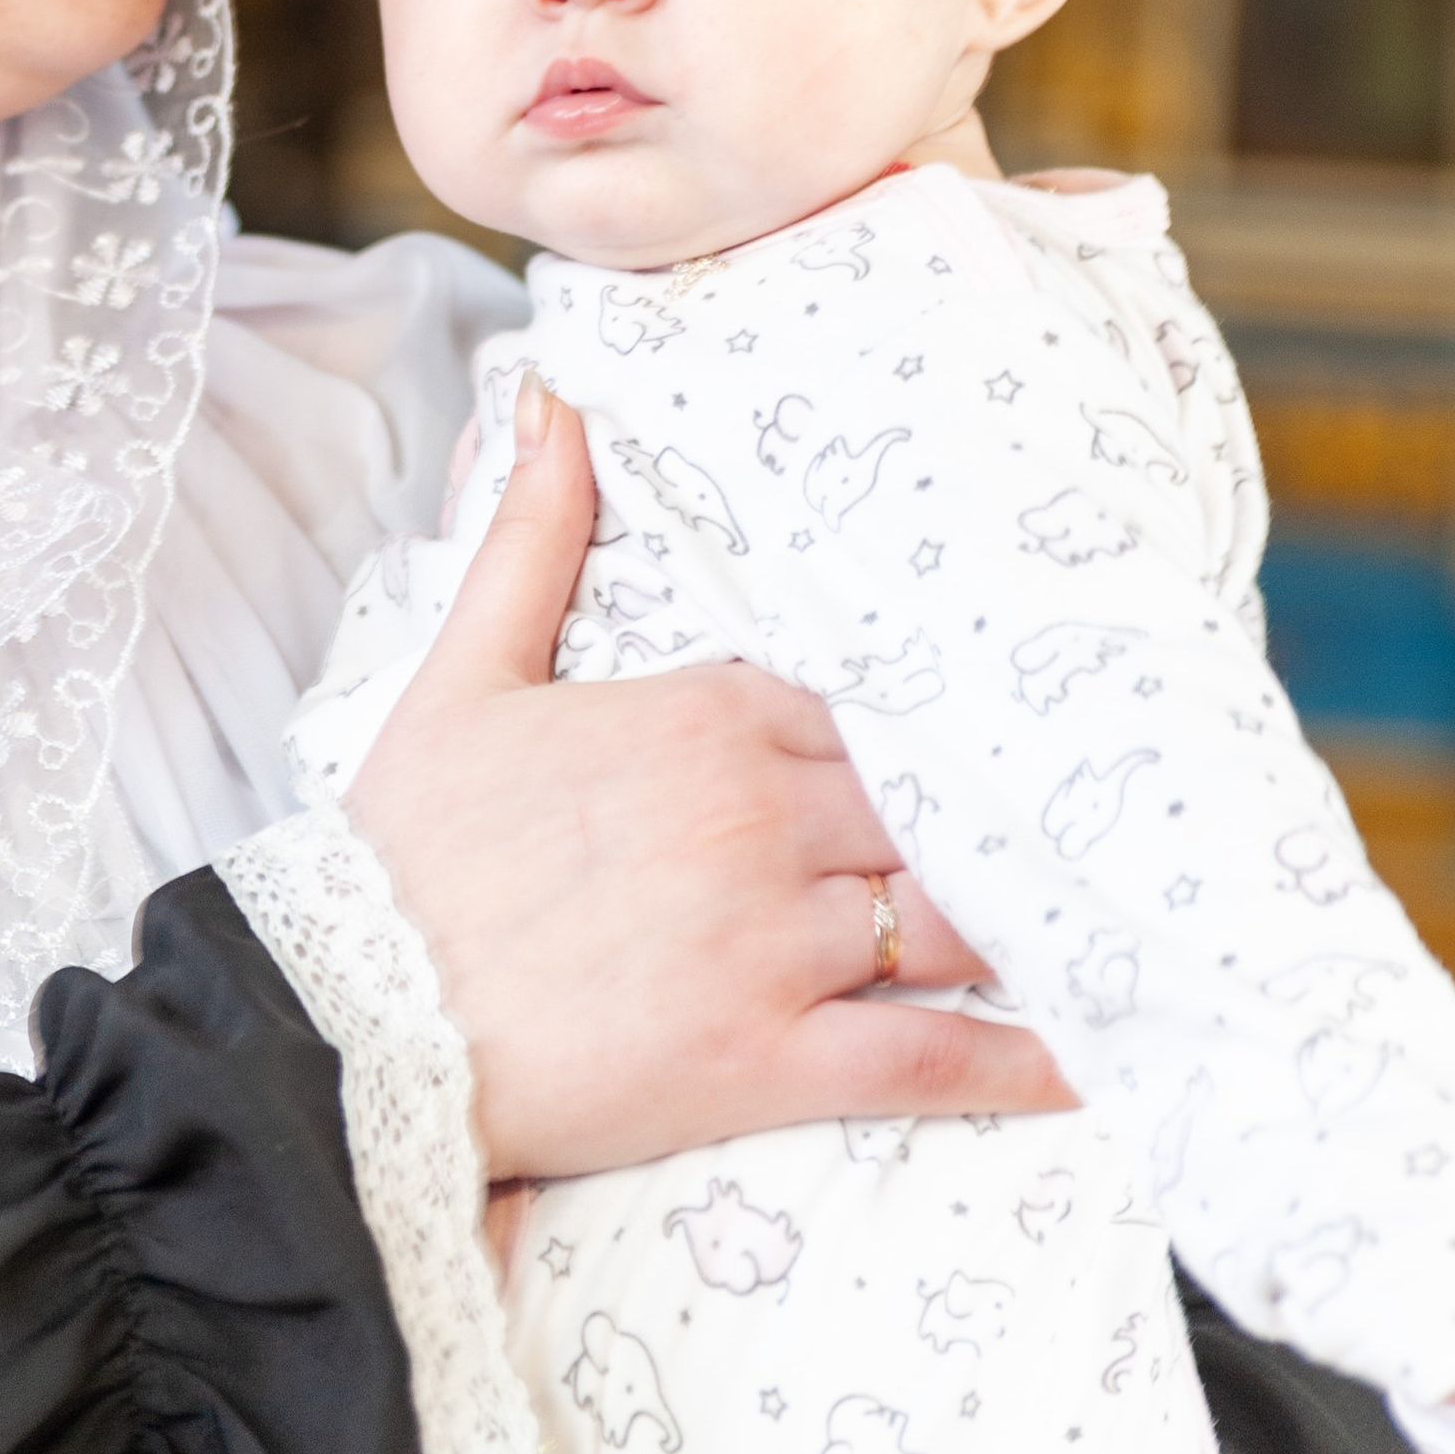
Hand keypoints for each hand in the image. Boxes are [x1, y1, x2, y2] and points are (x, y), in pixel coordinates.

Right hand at [346, 376, 1077, 1180]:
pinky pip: (926, 1053)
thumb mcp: (466, 670)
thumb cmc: (404, 848)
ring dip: (1023, 920)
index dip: (920, 728)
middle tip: (1085, 827)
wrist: (352, 1012)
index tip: (988, 730)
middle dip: (991, 817)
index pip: (860, 705)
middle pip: (922, 804)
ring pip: (945, 912)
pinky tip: (1083, 1058)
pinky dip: (1014, 1059)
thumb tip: (552, 394)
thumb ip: (532, 534)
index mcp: (702, 714)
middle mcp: (757, 811)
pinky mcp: (769, 1055)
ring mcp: (773, 936)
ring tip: (1102, 921)